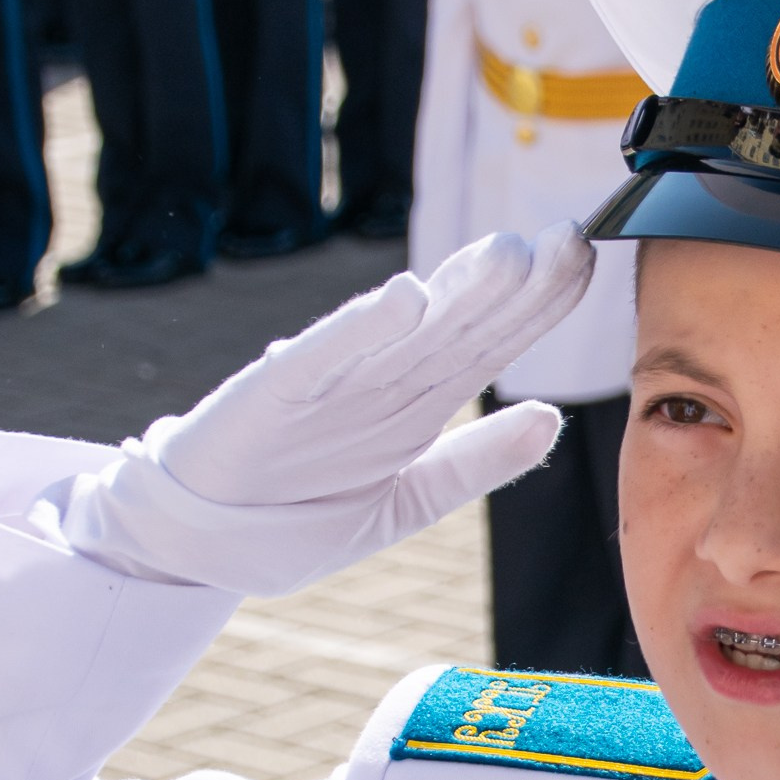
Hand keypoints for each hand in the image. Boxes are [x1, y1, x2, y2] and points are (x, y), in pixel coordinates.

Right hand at [58, 224, 591, 593]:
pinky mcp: (272, 396)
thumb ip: (476, 463)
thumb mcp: (405, 500)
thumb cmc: (294, 516)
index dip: (540, 304)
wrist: (193, 543)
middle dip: (516, 284)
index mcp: (415, 402)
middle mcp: (379, 382)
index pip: (491, 342)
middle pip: (461, 325)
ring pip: (406, 330)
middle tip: (567, 236)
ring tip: (508, 254)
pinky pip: (323, 358)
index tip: (586, 260)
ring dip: (456, 292)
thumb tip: (552, 419)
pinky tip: (404, 298)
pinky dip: (362, 328)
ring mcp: (328, 385)